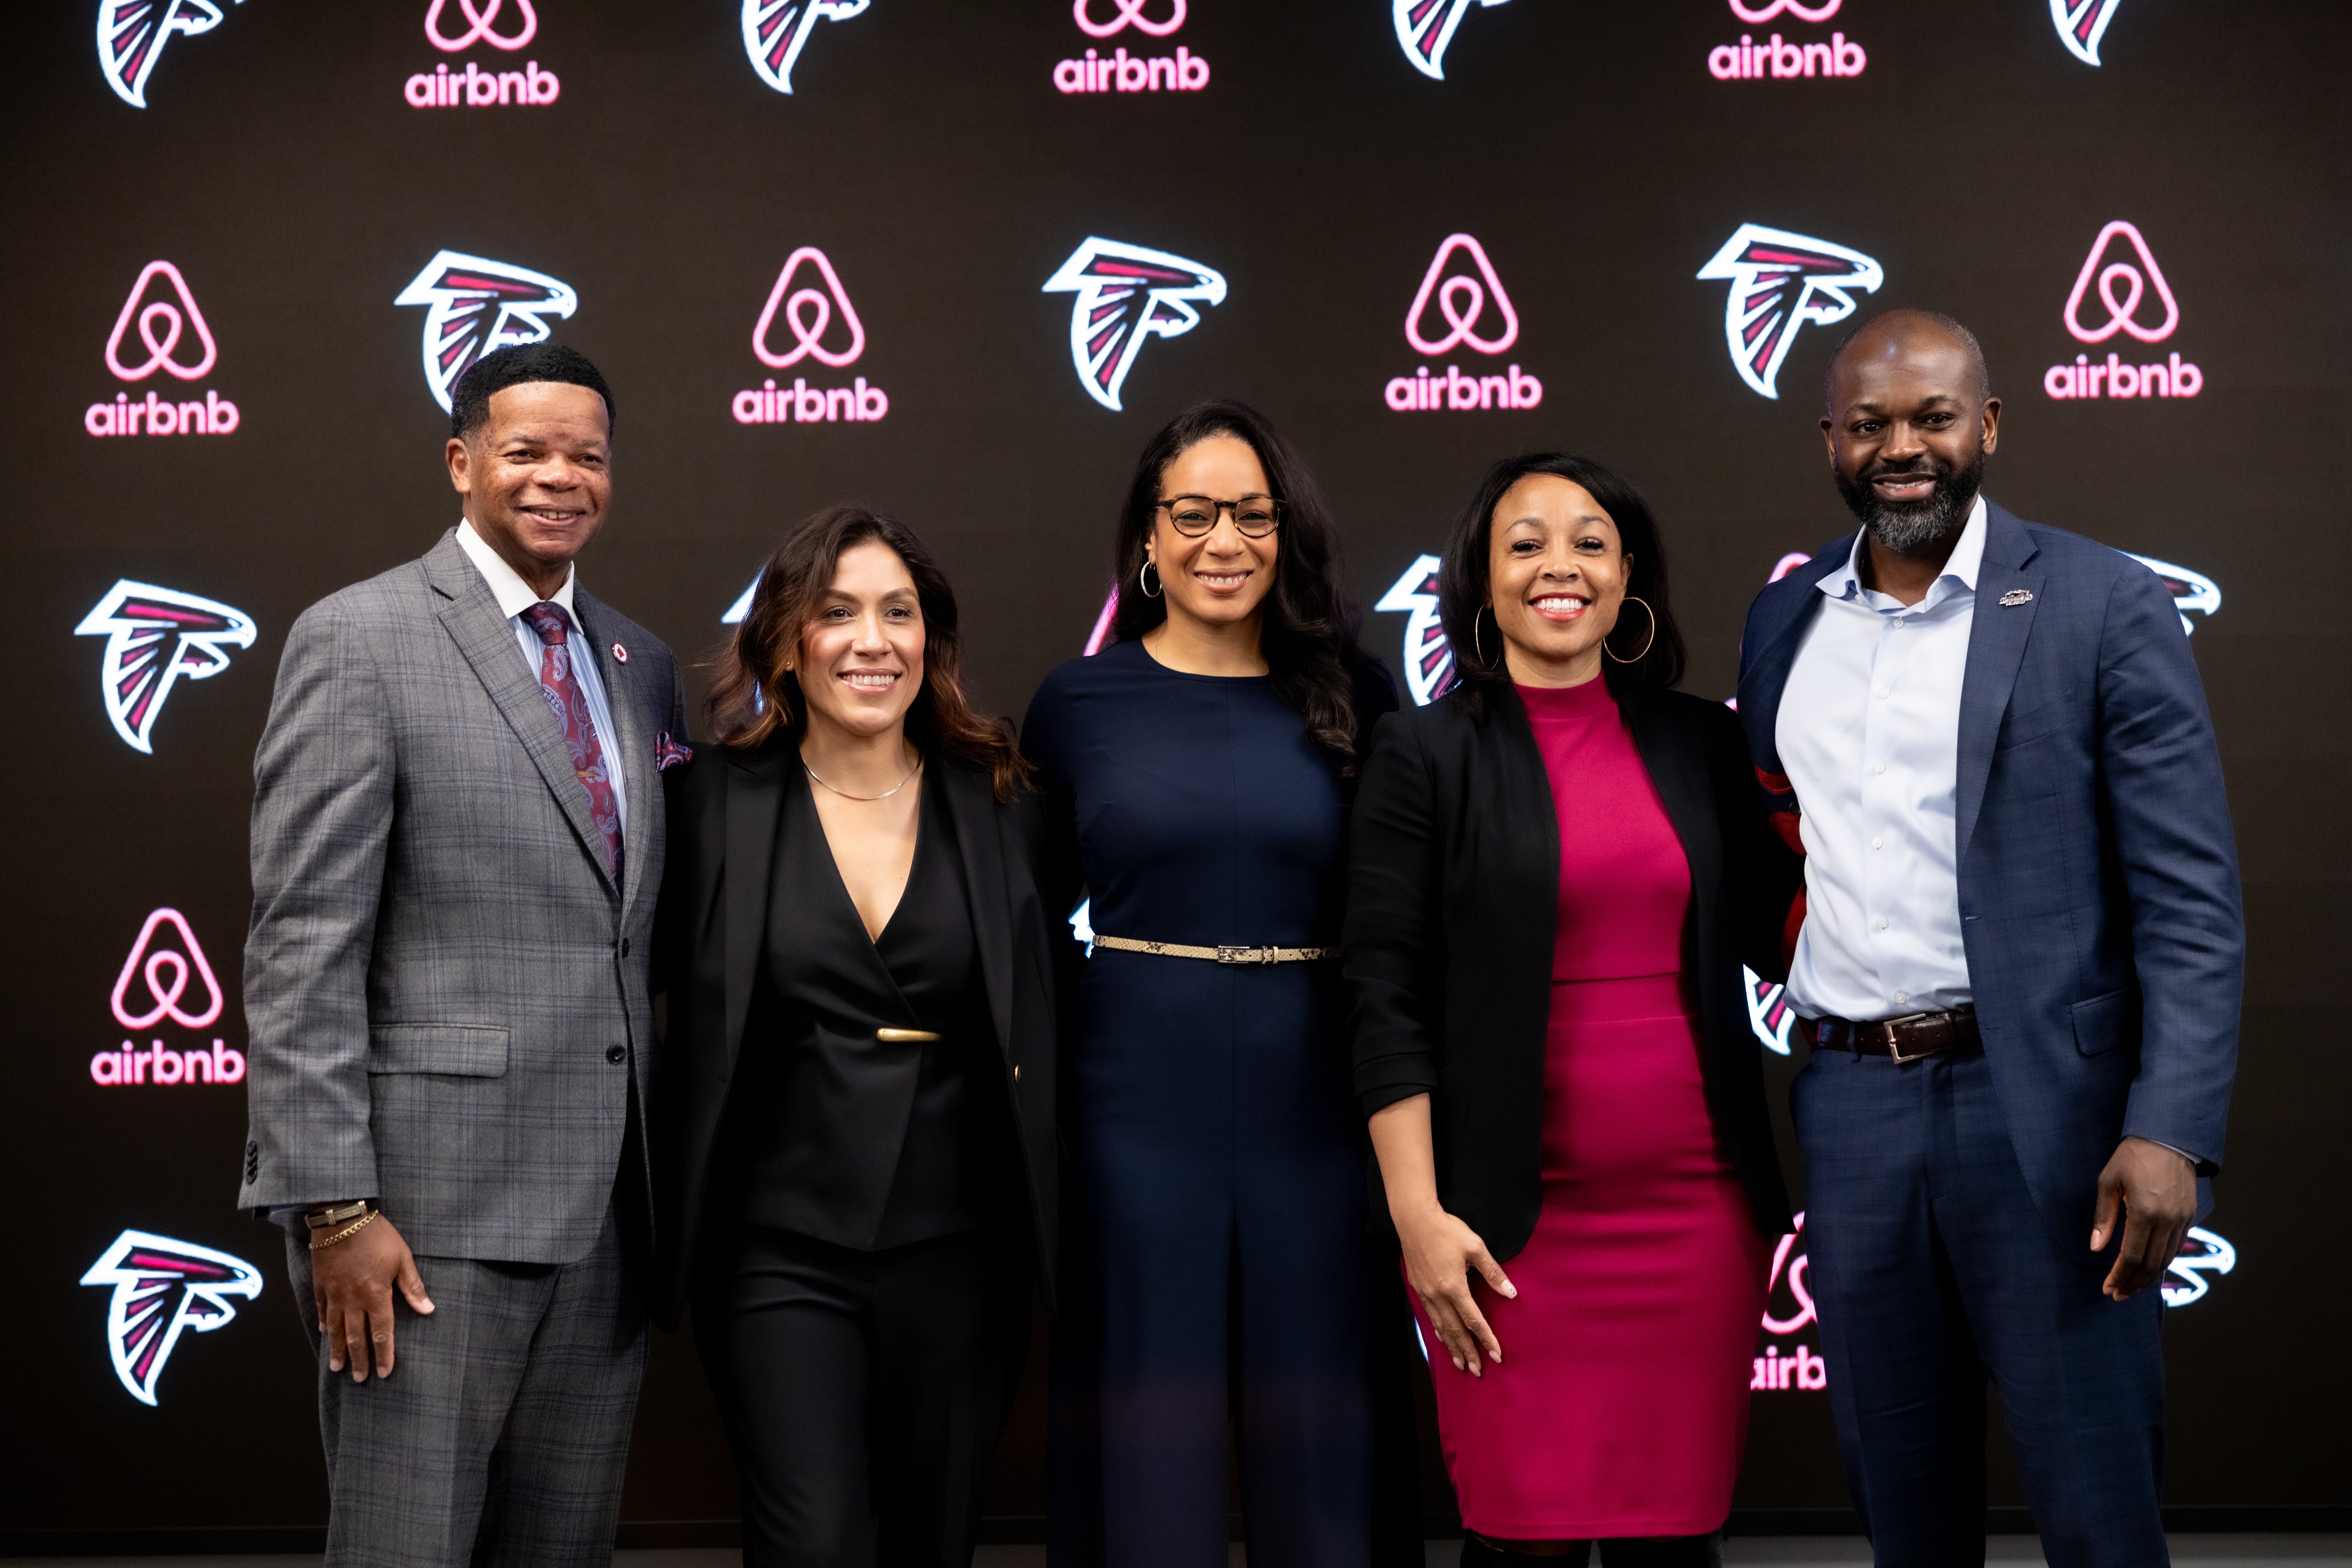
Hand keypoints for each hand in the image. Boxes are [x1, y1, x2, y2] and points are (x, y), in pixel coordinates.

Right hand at [311, 1213, 433, 1380]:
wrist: (342, 1217)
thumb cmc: (376, 1235)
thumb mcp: (402, 1257)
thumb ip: (412, 1286)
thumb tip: (428, 1309)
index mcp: (375, 1295)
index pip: (382, 1332)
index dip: (384, 1354)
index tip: (383, 1372)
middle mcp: (352, 1299)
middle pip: (356, 1336)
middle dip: (359, 1359)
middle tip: (360, 1378)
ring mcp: (333, 1293)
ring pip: (335, 1328)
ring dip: (337, 1349)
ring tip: (337, 1367)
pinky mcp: (320, 1284)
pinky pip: (321, 1308)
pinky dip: (323, 1322)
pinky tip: (324, 1332)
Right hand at [1393, 1202, 1514, 1376]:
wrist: (1414, 1219)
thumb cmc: (1447, 1230)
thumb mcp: (1475, 1247)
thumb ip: (1493, 1273)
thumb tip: (1511, 1294)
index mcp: (1454, 1286)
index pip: (1473, 1319)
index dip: (1486, 1339)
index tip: (1497, 1355)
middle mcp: (1438, 1295)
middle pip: (1455, 1330)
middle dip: (1468, 1352)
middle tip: (1478, 1371)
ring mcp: (1425, 1293)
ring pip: (1441, 1327)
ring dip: (1452, 1347)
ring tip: (1461, 1364)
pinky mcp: (1418, 1288)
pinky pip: (1430, 1317)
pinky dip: (1439, 1331)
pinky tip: (1443, 1339)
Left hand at [2090, 1137, 2195, 1300]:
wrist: (2168, 1137)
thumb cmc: (2133, 1156)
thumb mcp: (2108, 1181)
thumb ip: (2104, 1217)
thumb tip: (2096, 1248)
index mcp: (2145, 1212)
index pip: (2132, 1256)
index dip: (2120, 1276)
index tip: (2108, 1289)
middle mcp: (2167, 1220)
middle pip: (2152, 1264)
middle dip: (2134, 1283)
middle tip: (2118, 1294)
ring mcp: (2182, 1219)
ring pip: (2167, 1259)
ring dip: (2150, 1277)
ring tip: (2133, 1287)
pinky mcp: (2190, 1215)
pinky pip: (2177, 1246)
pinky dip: (2163, 1261)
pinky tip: (2150, 1267)